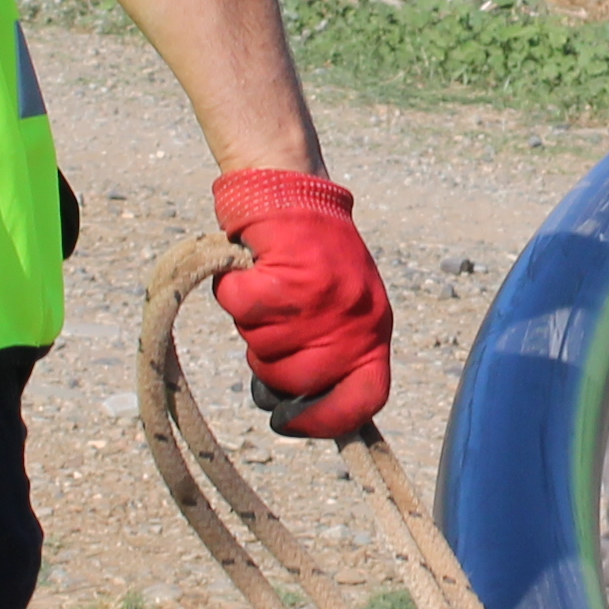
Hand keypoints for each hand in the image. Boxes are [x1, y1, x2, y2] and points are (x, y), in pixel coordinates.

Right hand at [210, 167, 394, 435]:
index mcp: (375, 329)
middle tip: (268, 326)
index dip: (326, 421)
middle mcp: (357, 317)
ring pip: (263, 350)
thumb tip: (296, 414)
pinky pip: (242, 309)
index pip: (365, 399)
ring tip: (268, 288)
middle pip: (298, 383)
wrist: (288, 186)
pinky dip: (233, 292)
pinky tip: (250, 268)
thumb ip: (330, 355)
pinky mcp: (285, 274)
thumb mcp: (338, 308)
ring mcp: (323, 298)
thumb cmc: (305, 254)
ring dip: (251, 325)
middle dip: (270, 367)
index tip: (290, 422)